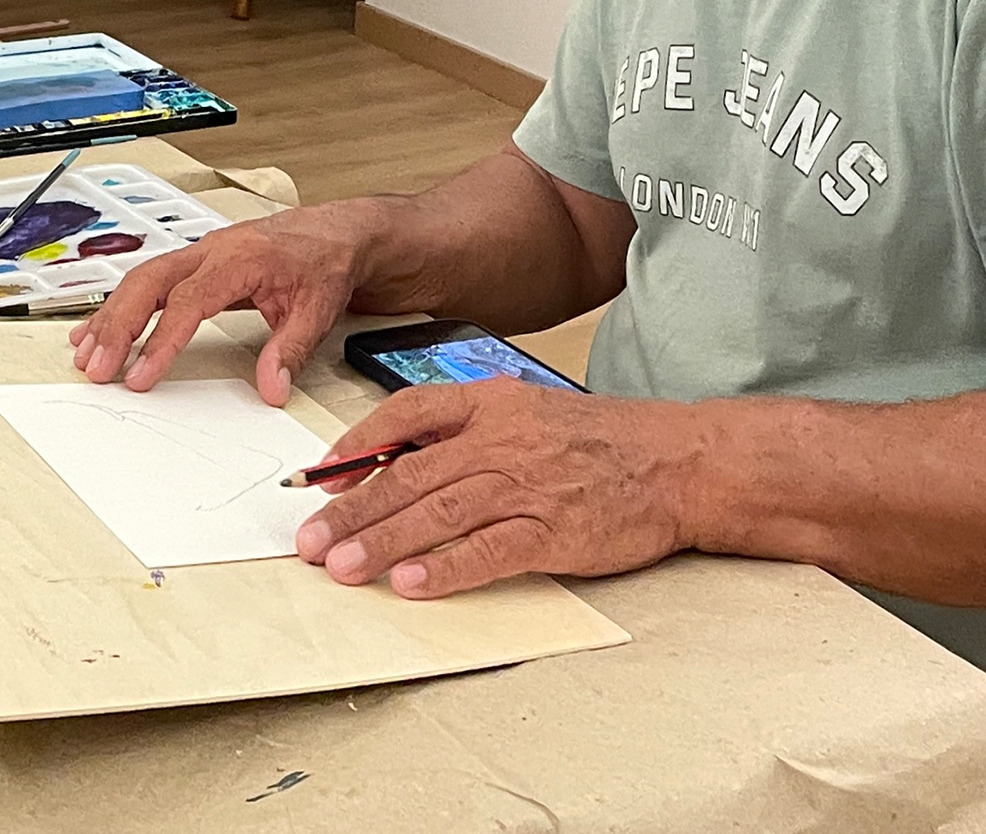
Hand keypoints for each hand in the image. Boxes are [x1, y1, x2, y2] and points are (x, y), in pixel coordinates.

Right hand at [70, 203, 385, 403]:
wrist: (337, 233)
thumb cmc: (326, 261)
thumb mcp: (318, 308)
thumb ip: (291, 349)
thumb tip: (271, 389)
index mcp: (240, 258)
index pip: (188, 301)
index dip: (161, 340)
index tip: (140, 376)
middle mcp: (213, 250)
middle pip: (149, 282)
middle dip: (118, 326)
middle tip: (97, 368)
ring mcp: (201, 253)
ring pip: (142, 279)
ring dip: (112, 317)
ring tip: (87, 355)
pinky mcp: (197, 262)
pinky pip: (150, 280)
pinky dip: (122, 305)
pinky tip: (99, 330)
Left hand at [295, 378, 704, 596]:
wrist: (675, 460)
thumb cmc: (598, 439)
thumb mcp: (526, 410)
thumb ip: (466, 429)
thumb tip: (397, 460)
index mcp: (491, 401)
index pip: (405, 414)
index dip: (355, 446)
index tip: (317, 479)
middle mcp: (501, 439)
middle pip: (410, 473)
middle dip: (351, 509)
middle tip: (310, 541)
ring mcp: (527, 485)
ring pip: (438, 512)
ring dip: (382, 542)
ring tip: (341, 567)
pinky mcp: (553, 531)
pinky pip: (488, 551)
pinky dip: (446, 569)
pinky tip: (410, 584)